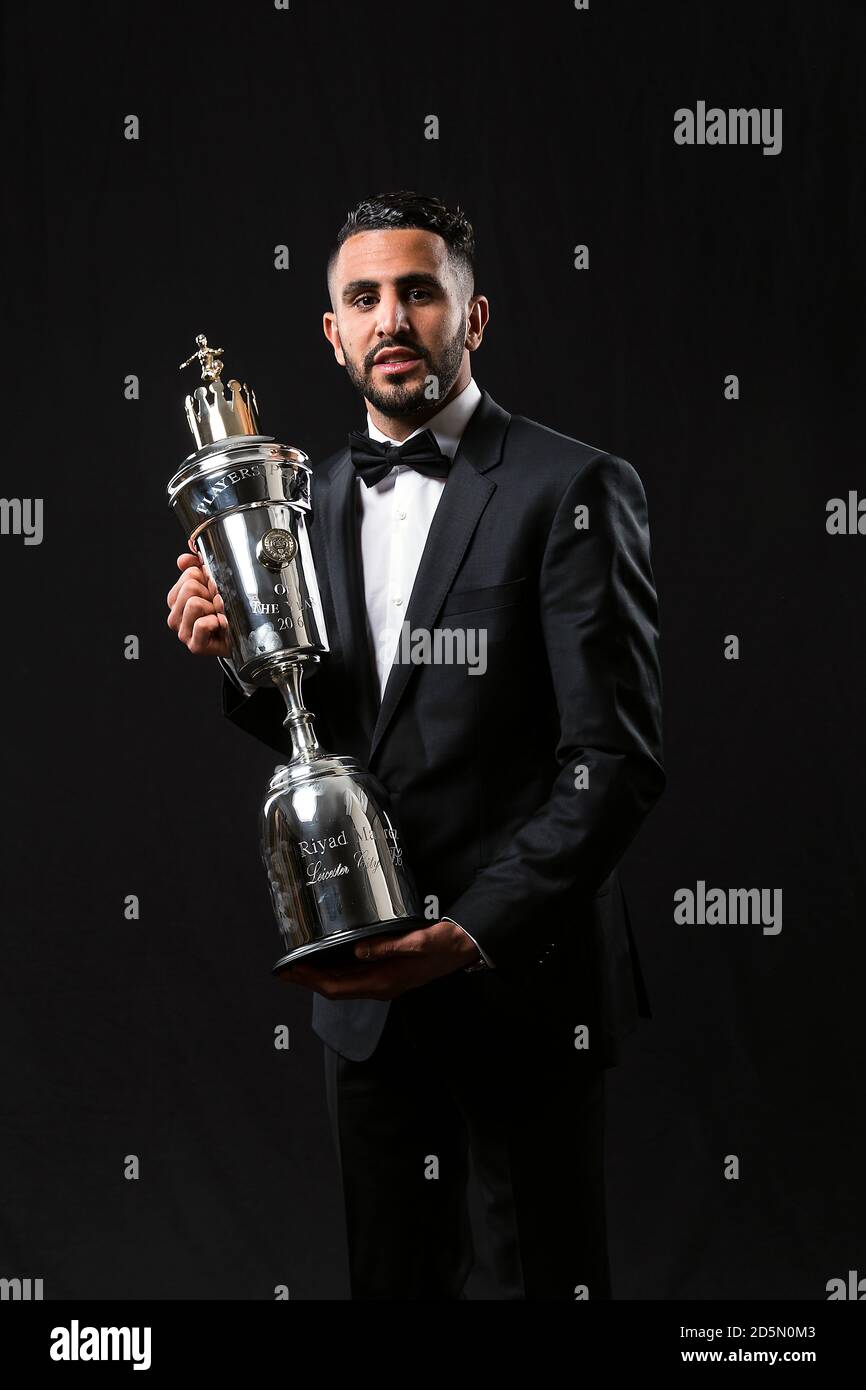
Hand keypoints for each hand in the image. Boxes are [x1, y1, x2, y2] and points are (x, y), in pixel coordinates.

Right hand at [166, 551, 230, 656]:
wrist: (242, 637)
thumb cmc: (227, 612)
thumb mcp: (213, 587)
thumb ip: (197, 568)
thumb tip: (184, 559)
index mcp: (176, 600)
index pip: (189, 574)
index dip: (206, 579)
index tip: (213, 591)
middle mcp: (175, 617)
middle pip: (190, 587)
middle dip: (210, 593)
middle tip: (218, 605)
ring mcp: (183, 633)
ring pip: (194, 603)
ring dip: (213, 608)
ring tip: (219, 616)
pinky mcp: (194, 646)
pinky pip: (202, 624)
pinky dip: (215, 623)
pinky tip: (220, 626)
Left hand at [277, 920, 479, 999]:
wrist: (463, 949)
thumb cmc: (442, 946)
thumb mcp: (417, 942)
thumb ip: (388, 947)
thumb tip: (359, 950)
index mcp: (383, 982)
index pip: (336, 987)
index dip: (311, 980)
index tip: (291, 970)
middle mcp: (379, 986)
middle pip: (333, 989)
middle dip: (307, 980)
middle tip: (285, 969)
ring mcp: (382, 982)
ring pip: (341, 985)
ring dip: (318, 977)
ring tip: (299, 965)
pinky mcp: (386, 974)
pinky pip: (352, 978)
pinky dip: (333, 972)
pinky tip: (327, 960)